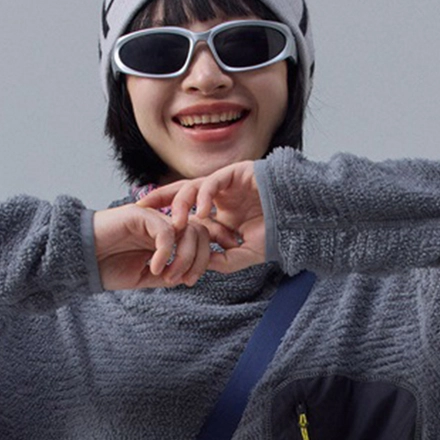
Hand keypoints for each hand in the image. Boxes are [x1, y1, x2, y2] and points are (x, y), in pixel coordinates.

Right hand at [91, 202, 243, 290]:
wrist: (81, 259)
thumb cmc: (108, 267)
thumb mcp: (145, 276)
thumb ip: (168, 273)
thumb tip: (190, 275)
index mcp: (166, 237)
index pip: (200, 240)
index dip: (204, 260)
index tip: (191, 281)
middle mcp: (163, 223)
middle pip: (201, 232)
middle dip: (199, 259)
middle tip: (185, 280)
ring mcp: (154, 217)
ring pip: (189, 229)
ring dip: (184, 258)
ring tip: (168, 276)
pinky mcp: (141, 214)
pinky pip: (166, 231)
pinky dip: (165, 253)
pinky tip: (154, 268)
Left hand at [136, 161, 265, 271]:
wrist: (298, 220)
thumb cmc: (275, 236)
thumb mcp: (243, 256)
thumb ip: (221, 262)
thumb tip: (199, 266)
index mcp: (217, 214)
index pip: (185, 213)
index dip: (166, 219)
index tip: (147, 228)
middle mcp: (217, 197)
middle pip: (181, 194)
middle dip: (160, 199)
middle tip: (140, 207)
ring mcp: (226, 184)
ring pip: (193, 186)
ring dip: (181, 203)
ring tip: (177, 222)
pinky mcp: (236, 173)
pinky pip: (214, 181)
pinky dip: (205, 196)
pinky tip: (202, 212)